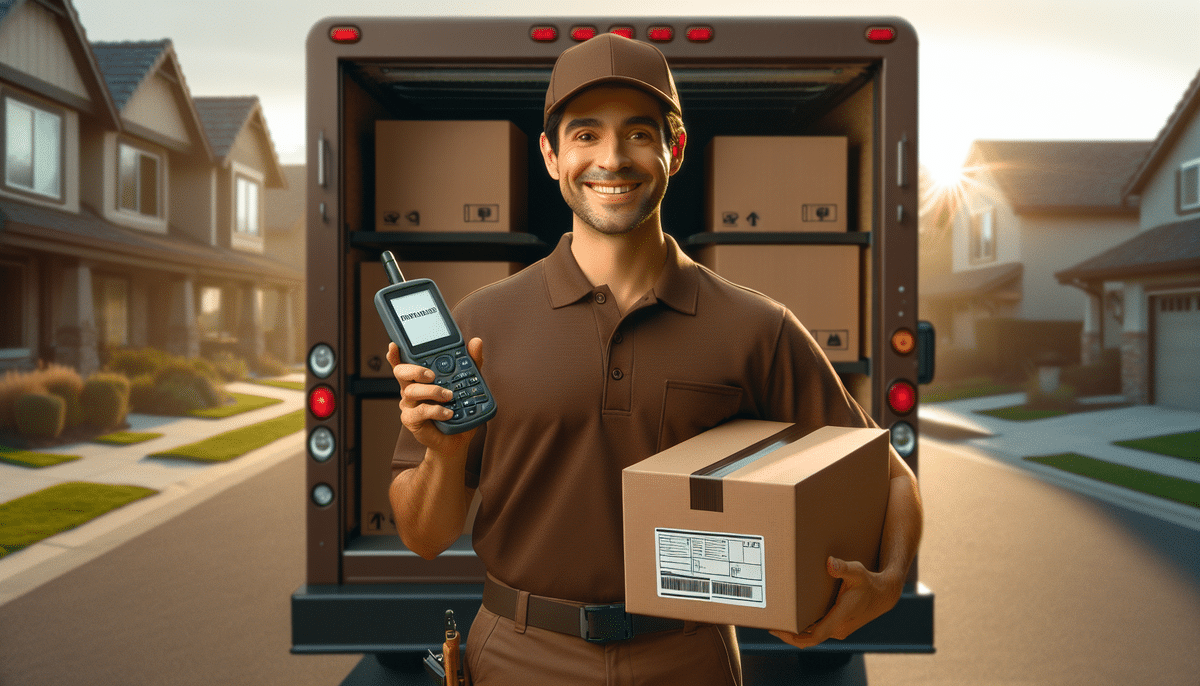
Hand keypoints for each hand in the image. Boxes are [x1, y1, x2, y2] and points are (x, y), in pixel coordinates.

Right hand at [388, 338, 484, 457]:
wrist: (457, 440)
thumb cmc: (459, 412)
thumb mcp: (470, 385)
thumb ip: (472, 363)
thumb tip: (476, 342)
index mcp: (420, 378)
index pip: (405, 362)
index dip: (396, 354)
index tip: (394, 345)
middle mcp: (411, 388)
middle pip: (401, 373)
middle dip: (415, 370)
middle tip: (432, 375)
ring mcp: (409, 404)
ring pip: (411, 391)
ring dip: (432, 391)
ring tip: (449, 397)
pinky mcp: (411, 420)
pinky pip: (420, 411)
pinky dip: (436, 410)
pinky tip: (448, 413)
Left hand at [769, 556, 902, 648]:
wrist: (884, 594)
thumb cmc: (869, 582)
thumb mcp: (857, 572)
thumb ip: (843, 568)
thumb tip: (830, 563)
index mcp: (839, 619)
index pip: (812, 637)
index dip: (792, 637)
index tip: (776, 630)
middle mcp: (838, 629)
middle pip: (808, 639)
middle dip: (789, 634)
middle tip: (770, 623)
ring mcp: (839, 630)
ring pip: (813, 636)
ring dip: (796, 632)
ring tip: (778, 620)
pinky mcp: (839, 626)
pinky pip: (818, 631)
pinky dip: (805, 628)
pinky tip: (794, 618)